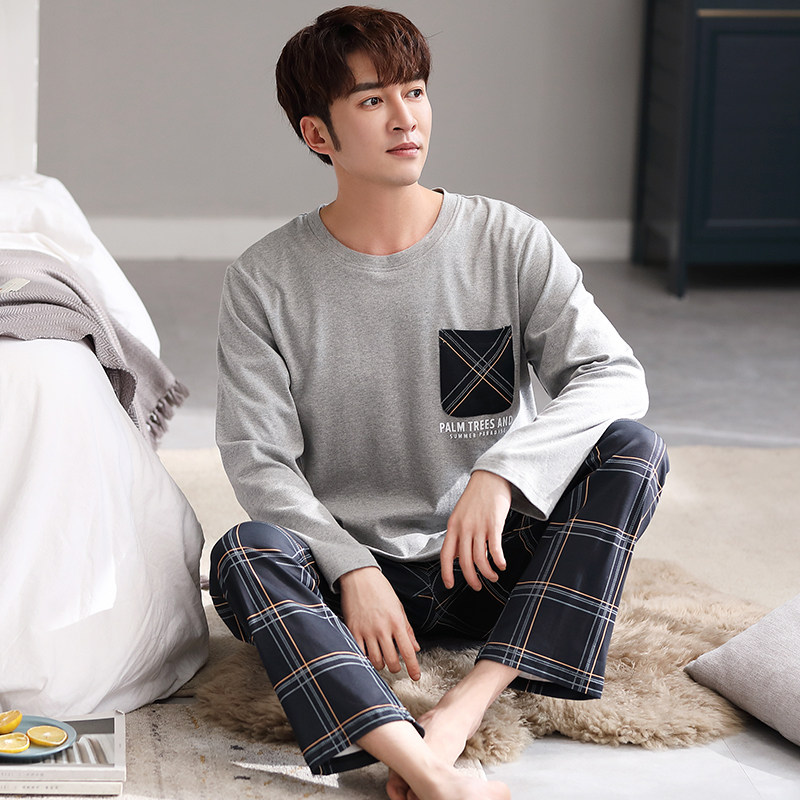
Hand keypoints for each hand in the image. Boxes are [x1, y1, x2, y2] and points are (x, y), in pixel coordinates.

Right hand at [338, 566, 420, 679]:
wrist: (359, 576)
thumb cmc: (381, 590)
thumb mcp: (398, 607)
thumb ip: (407, 629)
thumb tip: (416, 648)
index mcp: (397, 622)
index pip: (408, 652)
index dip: (413, 668)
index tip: (416, 677)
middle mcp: (383, 629)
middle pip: (392, 661)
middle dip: (395, 668)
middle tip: (395, 666)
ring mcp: (367, 630)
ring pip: (376, 660)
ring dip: (380, 665)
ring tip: (381, 659)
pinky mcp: (353, 630)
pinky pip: (359, 652)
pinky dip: (365, 658)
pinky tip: (367, 655)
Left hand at [441, 470, 511, 590]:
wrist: (490, 478)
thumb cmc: (476, 498)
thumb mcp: (461, 515)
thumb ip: (459, 535)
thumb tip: (460, 556)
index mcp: (453, 526)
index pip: (445, 555)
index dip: (446, 573)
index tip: (449, 586)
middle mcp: (464, 528)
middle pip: (465, 562)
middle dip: (471, 579)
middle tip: (477, 587)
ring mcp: (479, 526)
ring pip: (481, 559)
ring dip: (487, 573)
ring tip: (493, 577)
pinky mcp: (494, 524)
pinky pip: (495, 549)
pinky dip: (499, 561)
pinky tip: (502, 565)